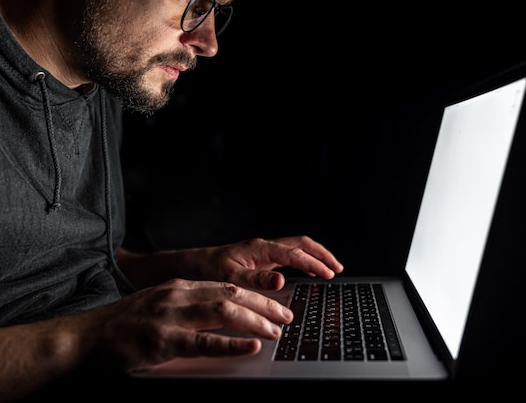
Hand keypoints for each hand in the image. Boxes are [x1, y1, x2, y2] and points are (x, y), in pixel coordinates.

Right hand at [93, 278, 293, 370]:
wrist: (86, 337)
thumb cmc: (126, 324)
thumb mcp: (160, 304)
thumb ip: (190, 304)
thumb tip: (227, 311)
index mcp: (180, 286)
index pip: (227, 285)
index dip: (257, 294)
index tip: (278, 303)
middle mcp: (178, 295)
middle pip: (232, 294)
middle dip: (264, 305)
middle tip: (286, 316)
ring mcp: (169, 316)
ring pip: (222, 311)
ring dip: (254, 321)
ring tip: (275, 331)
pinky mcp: (162, 341)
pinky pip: (203, 342)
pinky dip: (230, 344)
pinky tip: (249, 346)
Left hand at [199, 235, 343, 290]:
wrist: (187, 266)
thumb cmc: (204, 270)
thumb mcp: (229, 277)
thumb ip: (255, 280)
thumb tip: (281, 281)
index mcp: (259, 248)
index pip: (295, 253)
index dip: (315, 263)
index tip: (329, 274)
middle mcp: (263, 247)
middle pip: (301, 244)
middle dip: (321, 254)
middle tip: (338, 268)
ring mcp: (262, 253)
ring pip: (296, 249)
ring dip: (315, 257)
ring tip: (330, 269)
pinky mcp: (259, 260)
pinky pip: (288, 257)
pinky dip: (303, 263)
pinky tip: (308, 272)